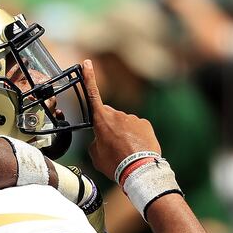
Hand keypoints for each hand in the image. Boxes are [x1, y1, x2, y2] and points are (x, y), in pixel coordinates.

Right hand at [84, 59, 160, 180]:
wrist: (138, 169)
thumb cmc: (114, 163)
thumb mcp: (95, 155)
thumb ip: (95, 142)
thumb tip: (100, 139)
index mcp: (101, 120)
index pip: (92, 94)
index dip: (88, 78)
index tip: (87, 63)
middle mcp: (117, 115)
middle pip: (109, 116)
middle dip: (109, 126)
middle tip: (111, 146)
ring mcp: (133, 118)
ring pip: (124, 124)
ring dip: (123, 134)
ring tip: (125, 152)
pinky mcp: (145, 124)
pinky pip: (137, 128)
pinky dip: (136, 137)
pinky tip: (136, 149)